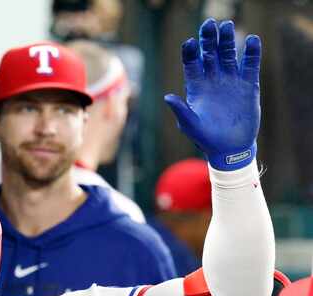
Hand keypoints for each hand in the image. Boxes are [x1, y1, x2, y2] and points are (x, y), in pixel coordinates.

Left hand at [164, 19, 260, 170]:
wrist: (229, 148)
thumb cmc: (205, 138)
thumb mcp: (190, 125)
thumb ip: (181, 110)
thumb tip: (167, 97)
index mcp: (196, 87)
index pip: (191, 64)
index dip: (190, 53)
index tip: (190, 42)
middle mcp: (213, 80)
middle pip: (210, 54)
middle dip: (208, 39)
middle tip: (209, 24)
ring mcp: (230, 81)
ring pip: (229, 55)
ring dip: (228, 40)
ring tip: (227, 26)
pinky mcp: (248, 85)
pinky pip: (250, 65)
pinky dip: (251, 53)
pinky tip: (251, 40)